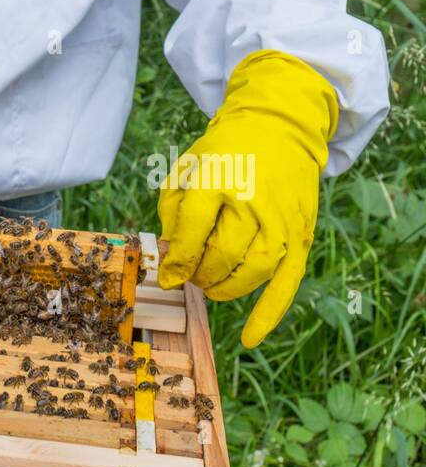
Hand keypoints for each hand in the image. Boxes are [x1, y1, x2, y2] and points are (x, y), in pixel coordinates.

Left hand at [157, 50, 337, 348]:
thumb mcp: (188, 166)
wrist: (279, 128)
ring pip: (251, 273)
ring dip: (224, 288)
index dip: (175, 259)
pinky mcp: (301, 236)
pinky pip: (286, 284)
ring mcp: (280, 221)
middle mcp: (252, 202)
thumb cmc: (226, 152)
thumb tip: (168, 259)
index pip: (191, 232)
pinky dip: (268, 314)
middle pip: (221, 255)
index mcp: (218, 179)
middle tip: (191, 273)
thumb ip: (173, 209)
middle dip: (199, 273)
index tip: (167, 274)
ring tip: (210, 283)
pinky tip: (249, 338)